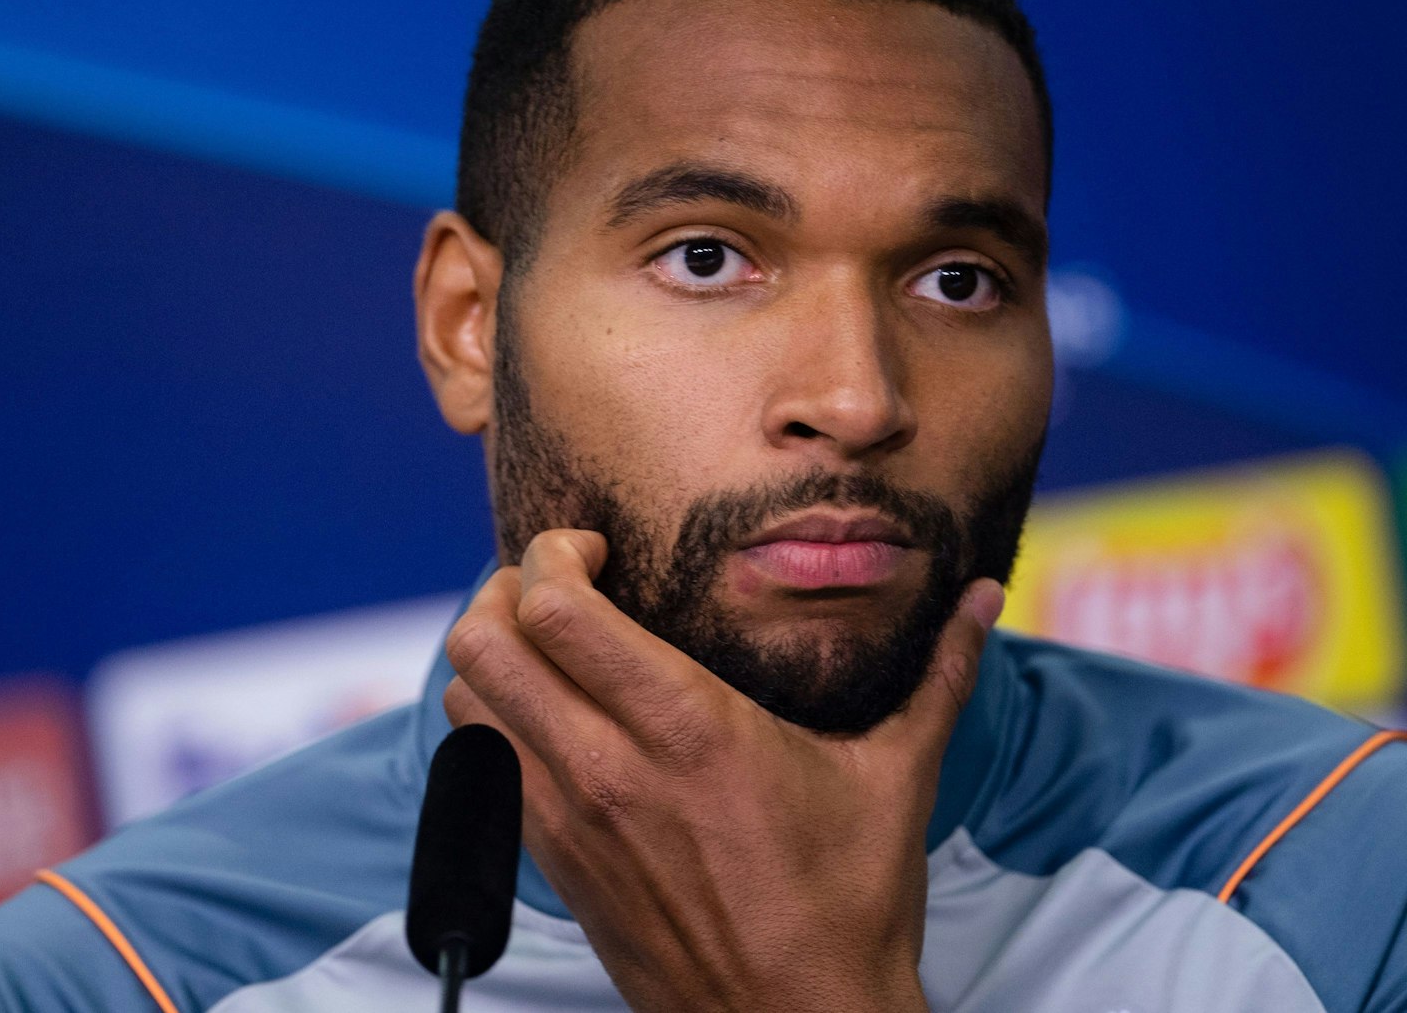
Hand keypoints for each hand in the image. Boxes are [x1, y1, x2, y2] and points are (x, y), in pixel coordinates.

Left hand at [442, 529, 1002, 1012]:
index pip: (556, 609)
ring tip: (542, 645)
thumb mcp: (896, 776)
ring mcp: (568, 819)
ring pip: (464, 702)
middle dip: (503, 591)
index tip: (593, 549)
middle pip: (480, 643)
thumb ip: (939, 672)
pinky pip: (478, 767)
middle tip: (552, 586)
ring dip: (488, 657)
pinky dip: (491, 723)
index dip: (554, 554)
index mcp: (685, 726)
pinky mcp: (553, 862)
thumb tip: (988, 596)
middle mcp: (606, 767)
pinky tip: (548, 717)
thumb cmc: (849, 905)